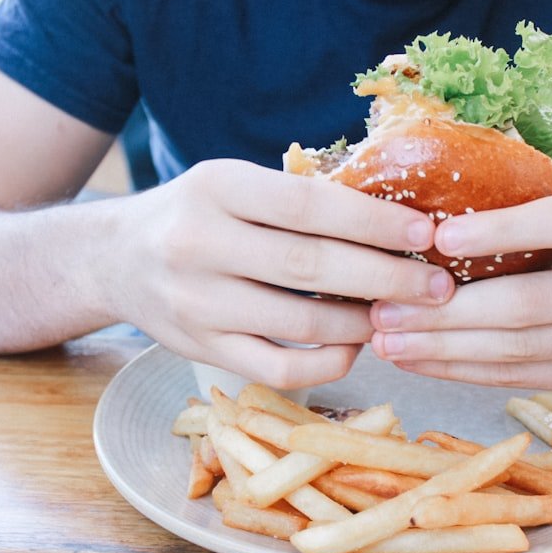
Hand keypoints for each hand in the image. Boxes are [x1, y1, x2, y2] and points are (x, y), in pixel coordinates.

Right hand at [113, 159, 454, 388]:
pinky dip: (326, 362)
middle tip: (437, 286)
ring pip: (299, 323)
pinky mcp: (200, 348)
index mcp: (216, 187)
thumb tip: (395, 221)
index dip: (372, 222)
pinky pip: (277, 368)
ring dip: (362, 323)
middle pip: (310, 266)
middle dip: (385, 278)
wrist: (115, 258)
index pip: (308, 205)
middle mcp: (199, 243)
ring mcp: (196, 302)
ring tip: (400, 314)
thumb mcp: (233, 184)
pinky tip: (353, 346)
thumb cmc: (195, 214)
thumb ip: (297, 199)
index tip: (424, 234)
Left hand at [368, 193, 551, 395]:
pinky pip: (519, 379)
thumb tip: (440, 225)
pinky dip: (463, 371)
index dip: (502, 229)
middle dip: (444, 312)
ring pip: (515, 353)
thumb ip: (548, 218)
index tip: (440, 236)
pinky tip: (422, 361)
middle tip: (383, 308)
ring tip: (387, 340)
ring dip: (441, 349)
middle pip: (526, 306)